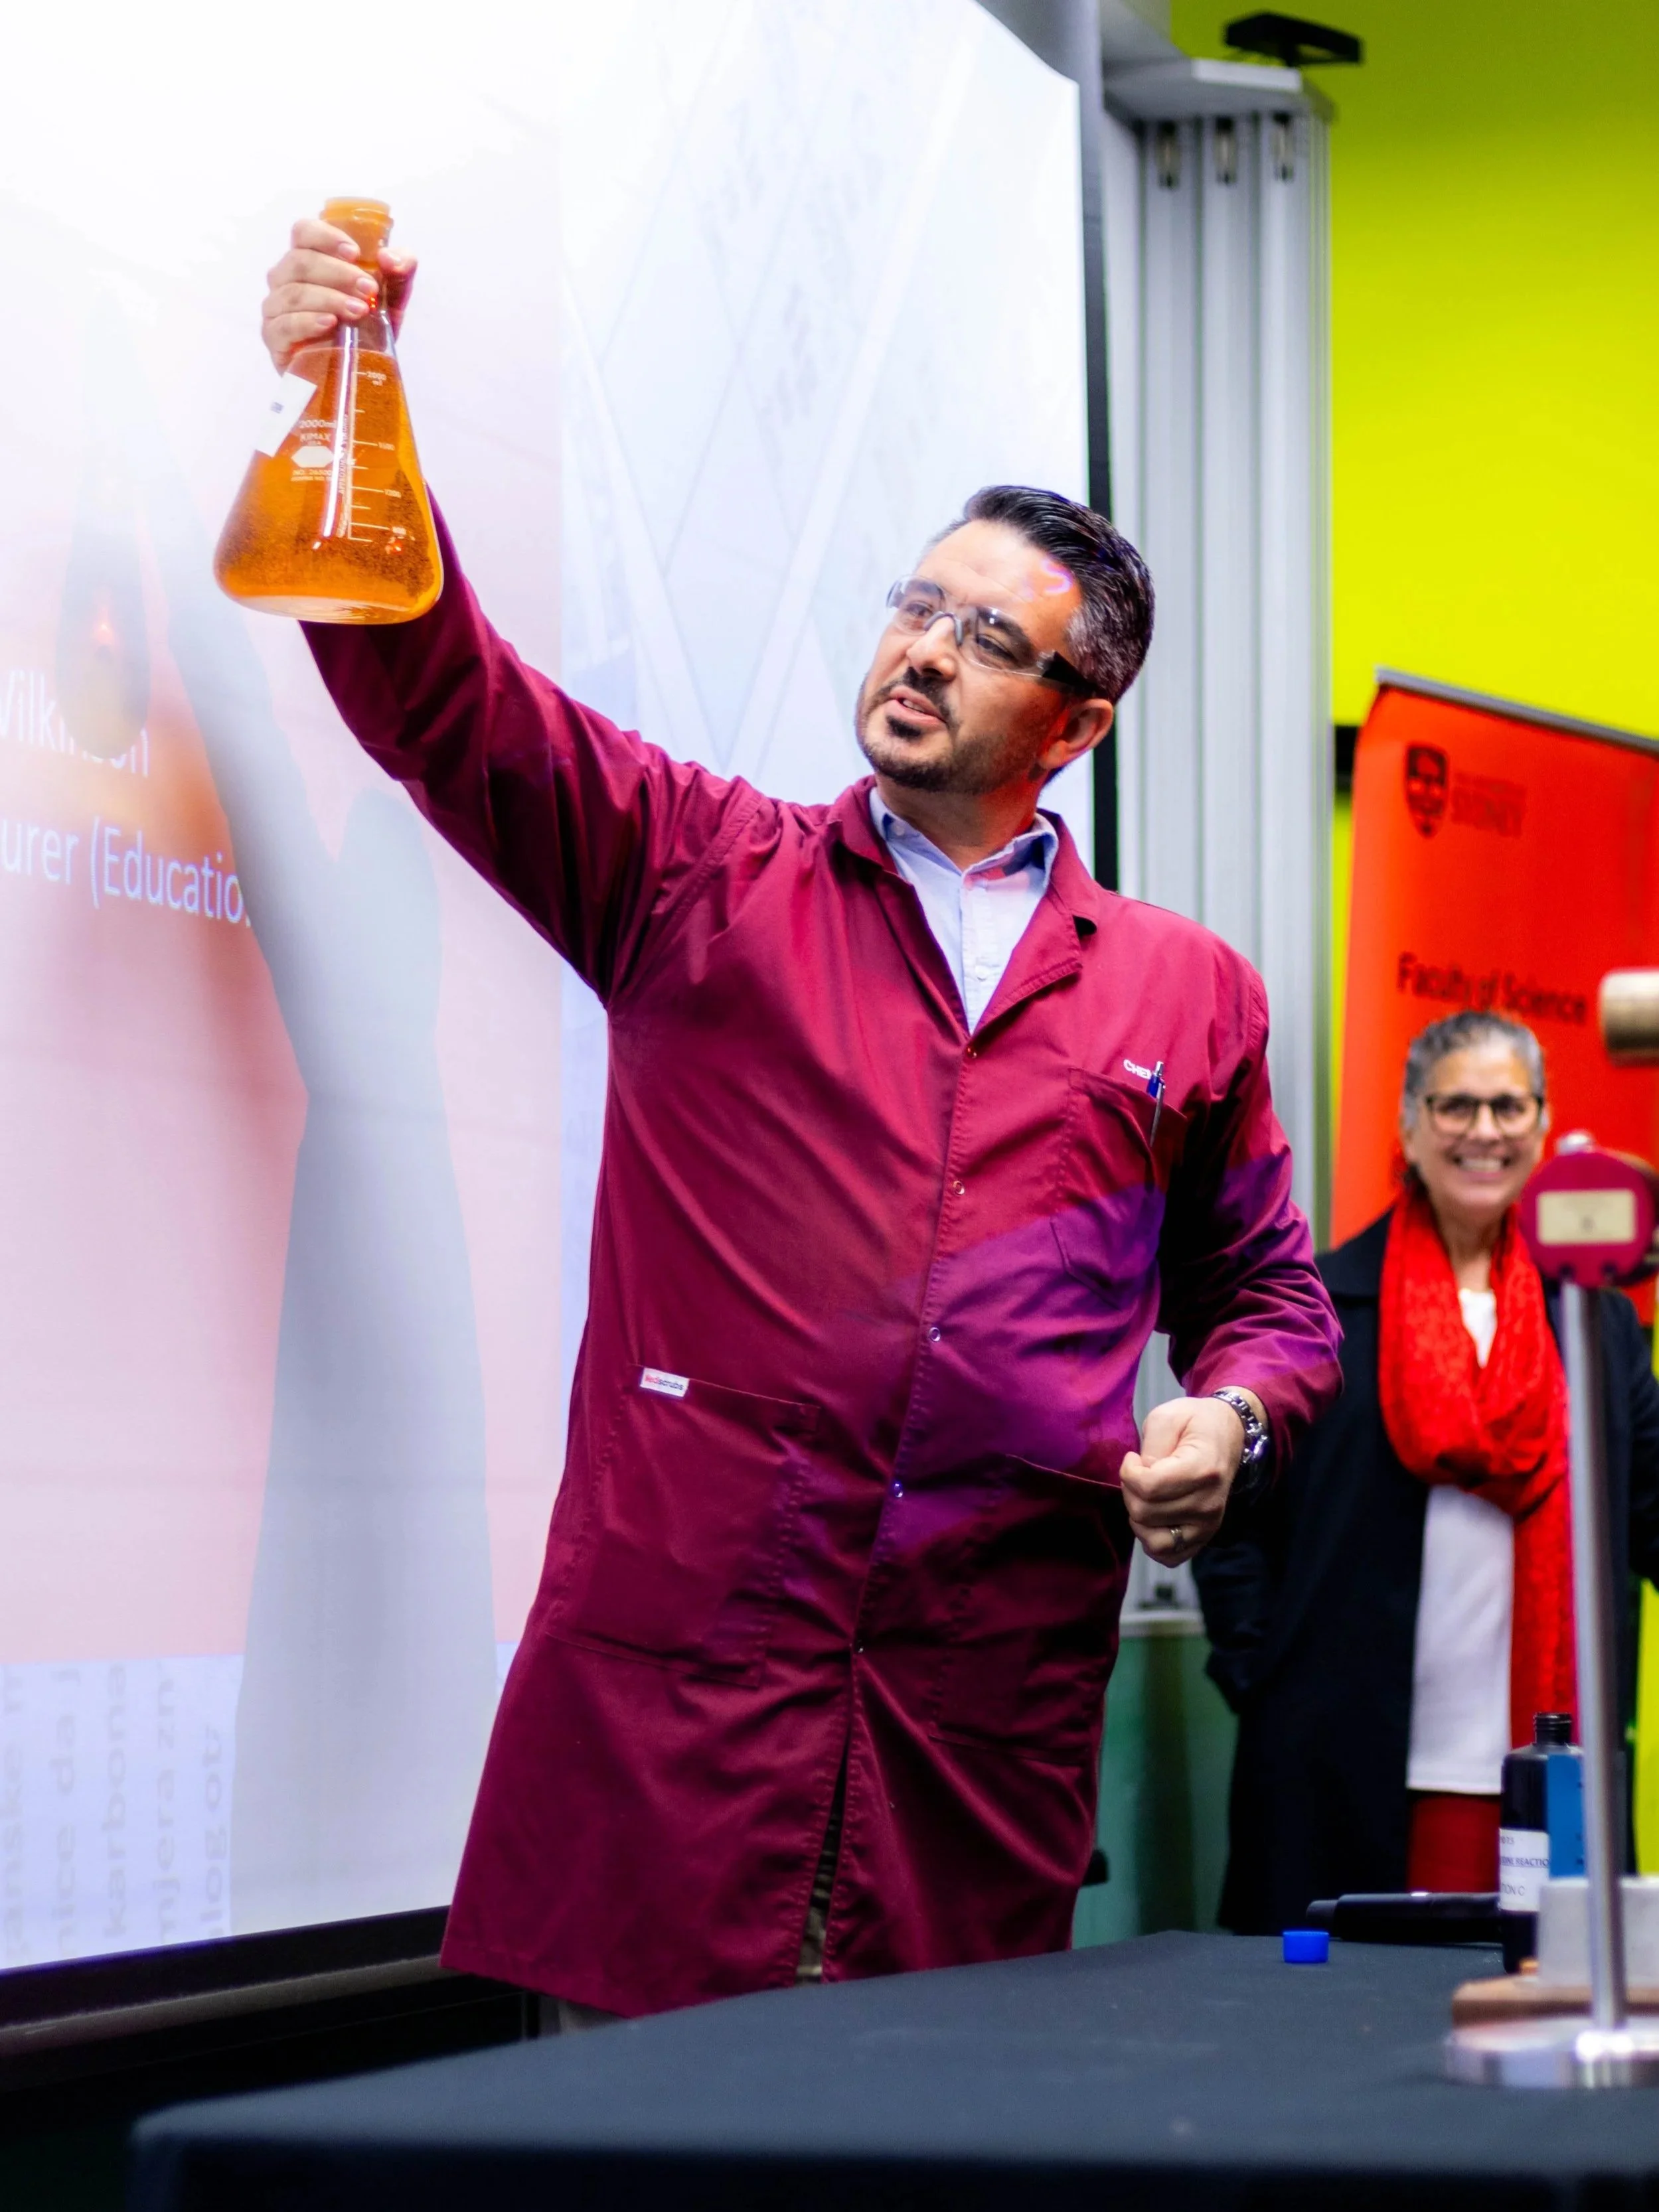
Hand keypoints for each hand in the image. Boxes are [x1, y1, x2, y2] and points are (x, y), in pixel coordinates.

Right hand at [260, 214, 417, 372]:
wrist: (359, 372)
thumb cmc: (368, 326)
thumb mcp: (391, 298)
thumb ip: (400, 272)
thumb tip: (390, 258)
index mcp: (308, 258)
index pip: (303, 232)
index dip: (325, 236)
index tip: (355, 253)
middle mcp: (285, 278)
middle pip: (301, 262)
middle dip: (338, 274)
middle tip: (368, 289)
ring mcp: (276, 308)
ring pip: (294, 293)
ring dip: (329, 298)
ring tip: (359, 311)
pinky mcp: (274, 338)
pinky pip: (285, 324)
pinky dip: (308, 322)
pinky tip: (330, 324)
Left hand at [1120, 1395, 1252, 1566]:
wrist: (1228, 1434)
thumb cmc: (1195, 1423)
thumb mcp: (1167, 1417)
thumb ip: (1151, 1447)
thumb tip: (1141, 1479)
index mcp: (1203, 1470)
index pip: (1148, 1487)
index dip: (1128, 1472)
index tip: (1133, 1458)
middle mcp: (1209, 1504)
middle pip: (1145, 1513)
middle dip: (1130, 1491)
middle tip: (1139, 1473)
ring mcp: (1208, 1525)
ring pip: (1154, 1541)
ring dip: (1138, 1518)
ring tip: (1145, 1495)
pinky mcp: (1204, 1538)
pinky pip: (1169, 1556)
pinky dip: (1152, 1541)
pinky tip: (1151, 1518)